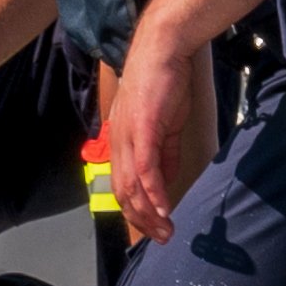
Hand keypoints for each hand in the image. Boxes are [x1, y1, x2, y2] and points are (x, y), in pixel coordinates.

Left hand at [96, 40, 213, 242]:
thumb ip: (164, 154)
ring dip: (148, 213)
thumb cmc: (164, 82)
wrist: (163, 48)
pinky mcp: (143, 128)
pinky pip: (144, 168)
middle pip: (123, 193)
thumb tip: (166, 180)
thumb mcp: (165, 125)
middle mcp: (119, 142)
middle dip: (142, 221)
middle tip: (162, 237)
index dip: (137, 211)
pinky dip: (153, 191)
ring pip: (132, 185)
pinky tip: (163, 208)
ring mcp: (129, 136)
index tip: (155, 228)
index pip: (123, 186)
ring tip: (165, 231)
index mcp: (122, 141)